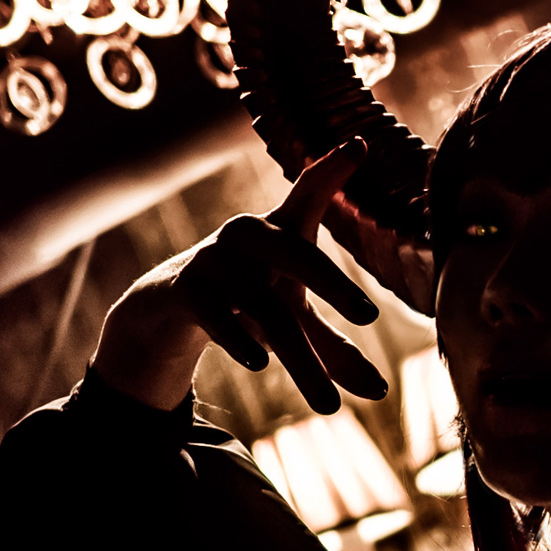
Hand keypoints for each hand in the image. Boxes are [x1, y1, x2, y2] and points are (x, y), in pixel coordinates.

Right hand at [92, 142, 393, 414]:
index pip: (310, 193)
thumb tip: (379, 392)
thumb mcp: (292, 318)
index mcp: (282, 230)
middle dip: (332, 285)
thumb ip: (333, 350)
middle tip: (369, 317)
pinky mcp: (187, 289)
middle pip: (297, 256)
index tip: (361, 144)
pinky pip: (218, 315)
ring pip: (266, 310)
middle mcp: (250, 236)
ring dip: (300, 361)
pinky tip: (260, 362)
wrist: (171, 306)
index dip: (333, 169)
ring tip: (329, 406)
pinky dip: (240, 339)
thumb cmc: (250, 299)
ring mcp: (216, 260)